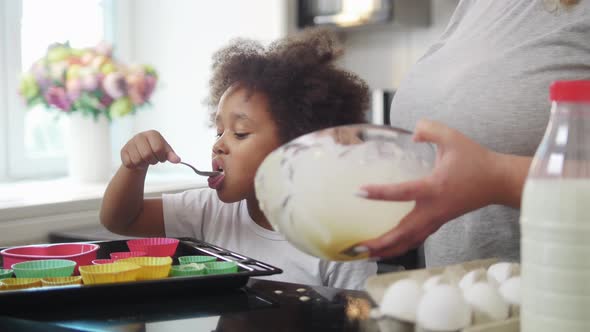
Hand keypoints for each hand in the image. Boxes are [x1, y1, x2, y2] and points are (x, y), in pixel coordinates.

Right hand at [121, 130, 180, 168]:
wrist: (141, 152)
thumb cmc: (156, 150)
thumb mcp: (165, 152)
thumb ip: (171, 155)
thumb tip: (177, 160)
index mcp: (153, 134)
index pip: (158, 149)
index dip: (161, 157)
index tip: (161, 158)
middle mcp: (140, 136)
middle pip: (147, 155)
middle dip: (152, 161)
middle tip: (153, 160)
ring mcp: (130, 142)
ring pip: (137, 160)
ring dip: (143, 164)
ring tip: (145, 161)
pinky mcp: (123, 150)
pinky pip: (129, 163)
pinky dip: (135, 166)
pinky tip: (137, 162)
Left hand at [358, 120, 504, 257]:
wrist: (498, 181)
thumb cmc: (476, 160)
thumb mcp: (453, 138)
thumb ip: (430, 129)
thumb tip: (414, 130)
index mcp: (434, 188)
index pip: (402, 192)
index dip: (380, 193)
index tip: (359, 192)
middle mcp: (433, 209)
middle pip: (403, 232)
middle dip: (380, 242)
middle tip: (357, 247)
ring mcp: (437, 219)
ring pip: (410, 241)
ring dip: (388, 250)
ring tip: (365, 255)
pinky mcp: (438, 222)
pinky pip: (417, 239)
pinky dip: (400, 246)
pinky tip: (386, 249)